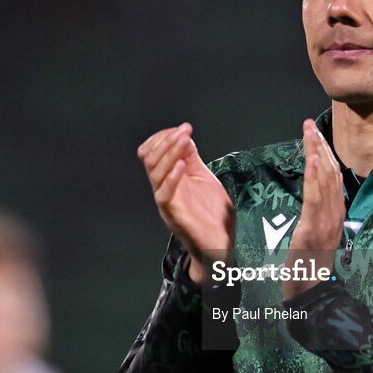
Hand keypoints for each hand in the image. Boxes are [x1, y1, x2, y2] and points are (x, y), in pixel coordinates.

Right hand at [138, 123, 233, 282]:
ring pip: (155, 174)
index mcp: (168, 180)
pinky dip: (171, 178)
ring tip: (183, 140)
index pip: (152, 153)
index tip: (183, 128)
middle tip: (184, 131)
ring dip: (170, 153)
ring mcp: (166, 203)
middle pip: (150, 160)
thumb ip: (192, 158)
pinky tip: (180, 165)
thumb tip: (184, 135)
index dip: (163, 138)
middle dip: (166, 141)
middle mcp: (163, 189)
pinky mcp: (173, 216)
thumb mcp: (203, 178)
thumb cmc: (213, 214)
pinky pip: (164, 195)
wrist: (221, 244)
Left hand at [283, 119, 344, 298]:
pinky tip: (312, 160)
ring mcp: (326, 223)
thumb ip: (318, 216)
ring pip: (324, 182)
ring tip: (310, 133)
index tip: (317, 134)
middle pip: (330, 174)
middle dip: (320, 147)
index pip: (333, 177)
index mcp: (336, 215)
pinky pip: (314, 200)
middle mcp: (335, 215)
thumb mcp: (316, 237)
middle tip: (309, 124)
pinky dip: (315, 178)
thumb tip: (316, 197)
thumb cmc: (310, 269)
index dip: (326, 153)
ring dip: (317, 154)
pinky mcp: (312, 231)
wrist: (311, 296)